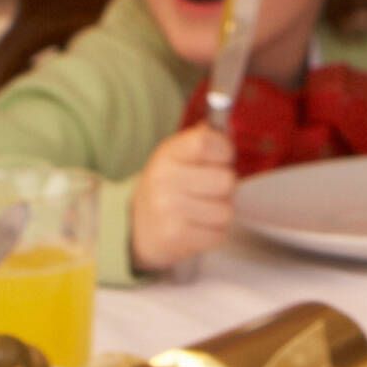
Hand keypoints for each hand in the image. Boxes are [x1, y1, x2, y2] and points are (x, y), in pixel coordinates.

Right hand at [128, 122, 236, 273]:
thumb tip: (227, 129)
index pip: (207, 141)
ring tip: (202, 209)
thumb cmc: (169, 186)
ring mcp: (167, 210)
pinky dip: (213, 234)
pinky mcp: (174, 237)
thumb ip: (206, 139)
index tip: (221, 157)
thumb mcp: (179, 155)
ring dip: (219, 212)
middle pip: (226, 180)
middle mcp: (164, 179)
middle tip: (209, 189)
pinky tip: (197, 227)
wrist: (139, 226)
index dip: (224, 150)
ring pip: (225, 211)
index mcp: (168, 153)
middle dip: (225, 187)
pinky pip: (218, 235)